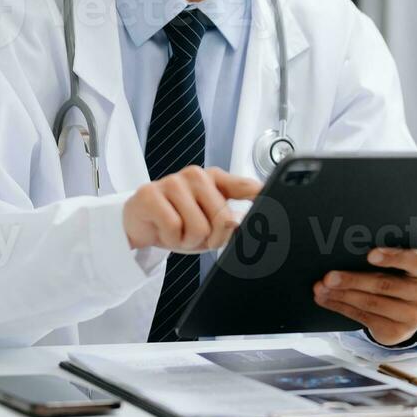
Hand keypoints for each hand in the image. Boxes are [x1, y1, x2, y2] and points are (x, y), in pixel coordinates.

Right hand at [123, 166, 263, 251]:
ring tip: (178, 231)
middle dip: (211, 239)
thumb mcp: (209, 225)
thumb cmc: (177, 221)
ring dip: (188, 240)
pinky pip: (174, 228)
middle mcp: (197, 175)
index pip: (245, 187)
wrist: (138, 223)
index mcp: (215, 180)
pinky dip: (170, 239)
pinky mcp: (151, 193)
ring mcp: (173, 181)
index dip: (263, 196)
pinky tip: (163, 230)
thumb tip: (245, 228)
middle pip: (223, 219)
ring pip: (199, 227)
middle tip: (196, 236)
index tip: (277, 204)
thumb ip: (230, 224)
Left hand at [312, 248, 416, 346]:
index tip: (369, 254)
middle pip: (386, 285)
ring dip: (342, 295)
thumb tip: (360, 235)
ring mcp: (415, 318)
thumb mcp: (411, 256)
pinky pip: (365, 319)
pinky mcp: (398, 333)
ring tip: (321, 287)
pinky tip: (327, 299)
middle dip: (354, 280)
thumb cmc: (408, 269)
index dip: (393, 257)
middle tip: (329, 276)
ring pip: (372, 304)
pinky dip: (342, 307)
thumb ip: (397, 245)